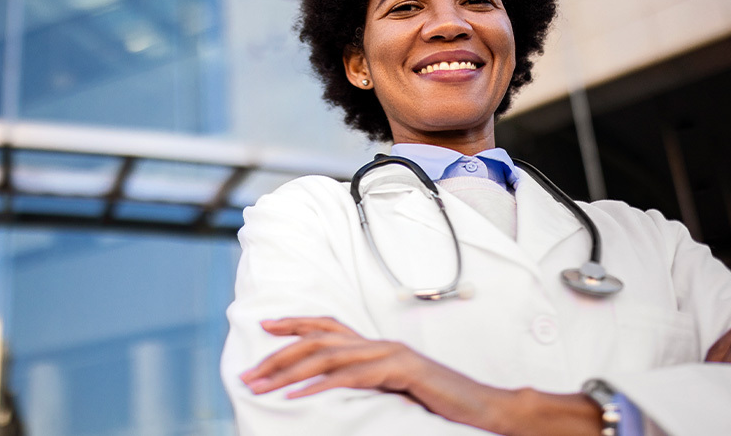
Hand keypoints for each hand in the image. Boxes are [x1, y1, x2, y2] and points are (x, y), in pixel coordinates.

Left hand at [239, 316, 424, 398]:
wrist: (482, 408)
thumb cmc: (439, 403)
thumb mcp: (393, 390)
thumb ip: (366, 383)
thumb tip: (333, 389)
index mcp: (375, 346)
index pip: (327, 326)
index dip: (294, 323)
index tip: (264, 326)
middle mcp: (378, 344)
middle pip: (317, 341)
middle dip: (277, 356)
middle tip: (248, 374)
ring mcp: (390, 355)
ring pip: (327, 357)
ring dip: (288, 373)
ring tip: (261, 386)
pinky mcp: (401, 372)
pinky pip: (351, 377)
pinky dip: (319, 387)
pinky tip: (296, 396)